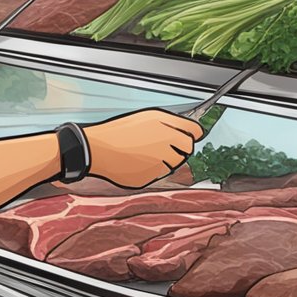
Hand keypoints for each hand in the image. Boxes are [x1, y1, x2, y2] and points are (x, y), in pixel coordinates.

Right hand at [82, 109, 203, 188]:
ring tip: (143, 150)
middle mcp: (167, 151)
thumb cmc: (122, 130)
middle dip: (177, 146)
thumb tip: (198, 132)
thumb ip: (178, 123)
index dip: (189, 134)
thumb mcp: (151, 117)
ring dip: (164, 158)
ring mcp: (159, 167)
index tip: (184, 134)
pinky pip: (157, 174)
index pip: (194, 135)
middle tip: (156, 141)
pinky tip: (137, 160)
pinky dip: (151, 169)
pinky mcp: (149, 179)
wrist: (98, 149)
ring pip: (172, 164)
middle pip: (185, 151)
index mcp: (169, 132)